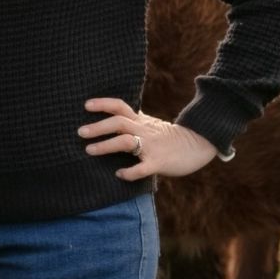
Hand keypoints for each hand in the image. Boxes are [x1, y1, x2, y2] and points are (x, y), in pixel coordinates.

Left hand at [80, 98, 219, 181]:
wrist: (198, 145)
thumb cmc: (170, 138)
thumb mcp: (150, 125)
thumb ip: (133, 122)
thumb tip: (112, 119)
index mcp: (141, 121)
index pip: (120, 106)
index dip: (103, 104)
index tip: (85, 105)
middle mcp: (144, 131)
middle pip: (119, 122)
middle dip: (98, 127)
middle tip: (80, 132)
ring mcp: (152, 146)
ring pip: (126, 142)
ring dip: (106, 146)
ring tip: (89, 150)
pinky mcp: (159, 162)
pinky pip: (142, 168)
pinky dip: (130, 172)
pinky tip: (119, 174)